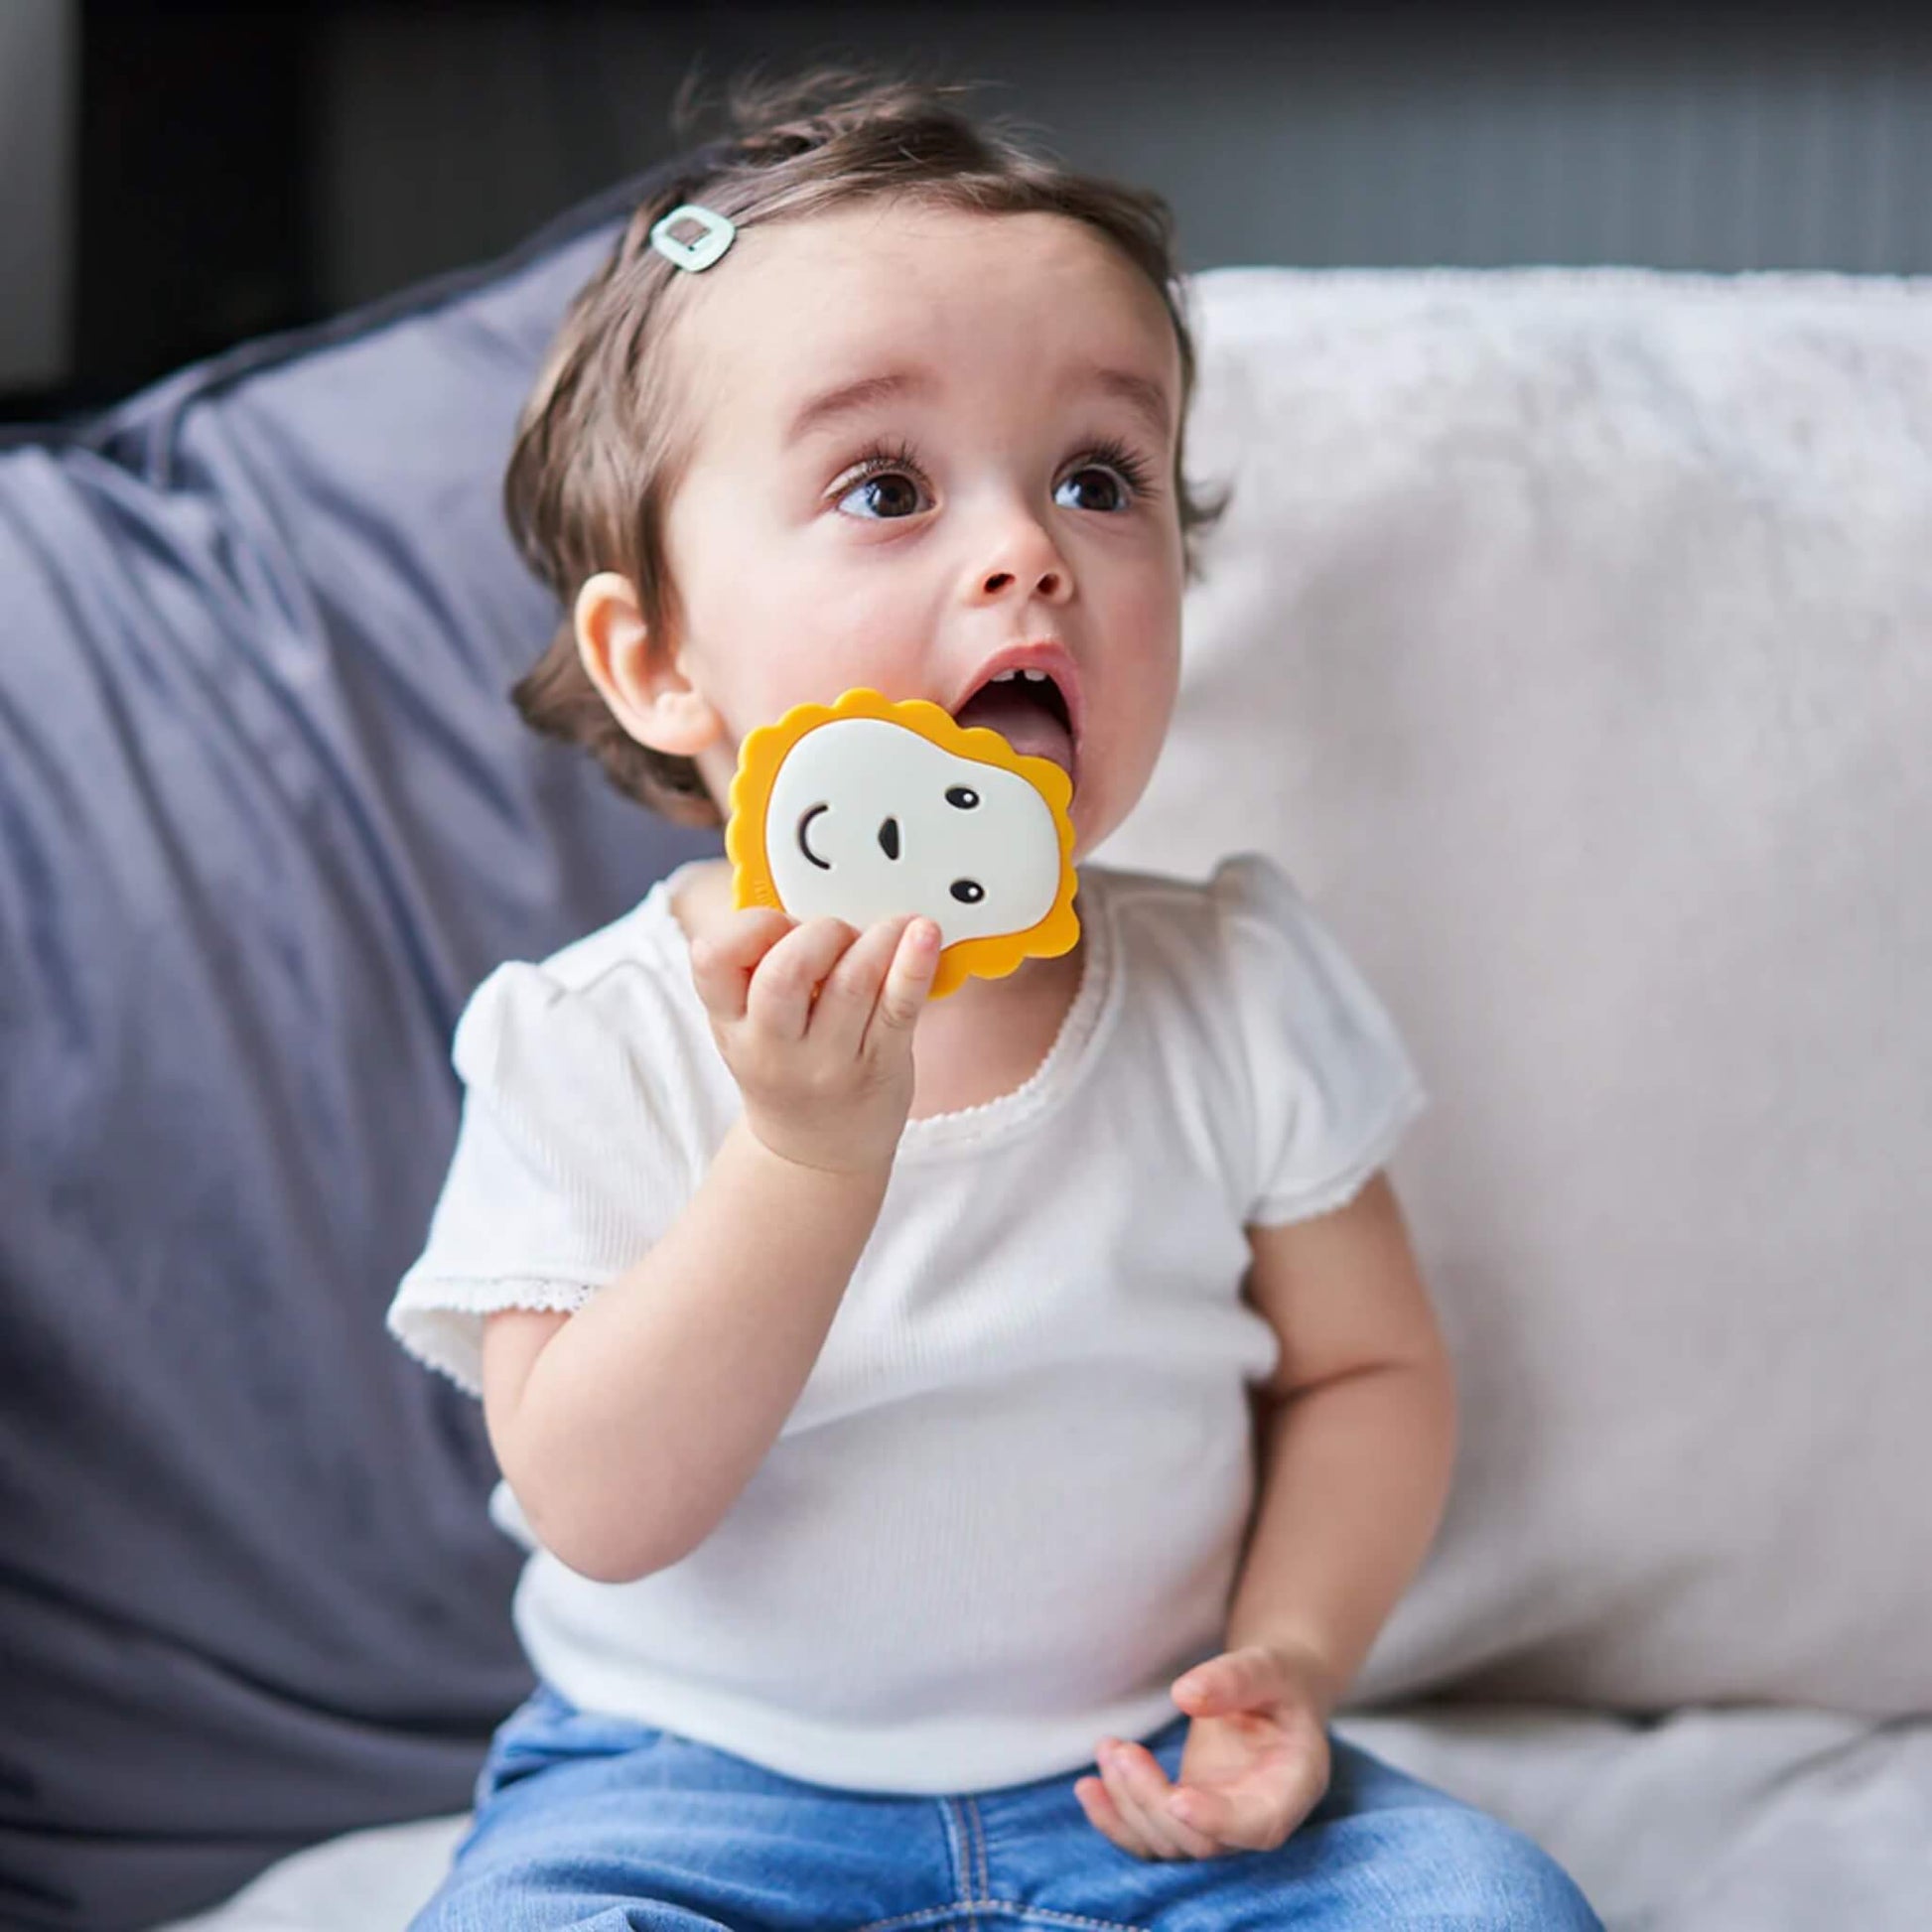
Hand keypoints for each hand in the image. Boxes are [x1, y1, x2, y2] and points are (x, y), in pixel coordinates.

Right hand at [690, 906, 939, 1175]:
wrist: (816, 1151)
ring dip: (874, 940)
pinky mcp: (881, 1065)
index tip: (778, 923)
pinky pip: (899, 1009)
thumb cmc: (786, 1061)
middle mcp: (772, 1046)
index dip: (747, 928)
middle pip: (784, 974)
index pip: (712, 960)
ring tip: (891, 926)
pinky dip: (914, 966)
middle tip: (837, 933)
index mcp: (730, 1021)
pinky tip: (925, 933)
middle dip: (816, 935)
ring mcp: (828, 1061)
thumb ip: (761, 966)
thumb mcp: (748, 1023)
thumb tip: (813, 887)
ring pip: (851, 984)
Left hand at [1075, 1643, 1333, 1861]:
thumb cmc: (1278, 1678)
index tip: (1176, 1797)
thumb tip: (1184, 1694)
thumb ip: (1234, 1679)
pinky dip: (1116, 1820)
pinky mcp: (1190, 1817)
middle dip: (1152, 1801)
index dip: (1217, 1821)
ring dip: (1128, 1805)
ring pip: (1170, 1844)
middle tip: (1120, 1749)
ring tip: (1108, 1748)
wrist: (1274, 1691)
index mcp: (1292, 1786)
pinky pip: (1150, 1837)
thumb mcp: (1266, 1666)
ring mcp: (1221, 1823)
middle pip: (1202, 1842)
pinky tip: (1088, 1787)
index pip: (1259, 1826)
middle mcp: (1256, 1817)